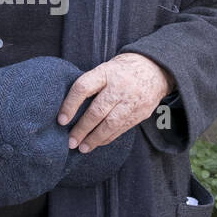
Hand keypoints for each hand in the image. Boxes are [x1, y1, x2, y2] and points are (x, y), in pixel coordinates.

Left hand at [56, 52, 174, 152]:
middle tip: (71, 142)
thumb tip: (69, 110)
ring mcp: (132, 101)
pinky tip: (98, 142)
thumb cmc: (122, 71)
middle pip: (97, 111)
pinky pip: (121, 129)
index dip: (70, 105)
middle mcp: (119, 86)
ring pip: (110, 124)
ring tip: (82, 148)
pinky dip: (108, 138)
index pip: (83, 88)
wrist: (155, 68)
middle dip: (82, 129)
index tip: (61, 121)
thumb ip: (91, 85)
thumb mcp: (105, 69)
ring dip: (94, 139)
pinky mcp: (141, 112)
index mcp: (106, 72)